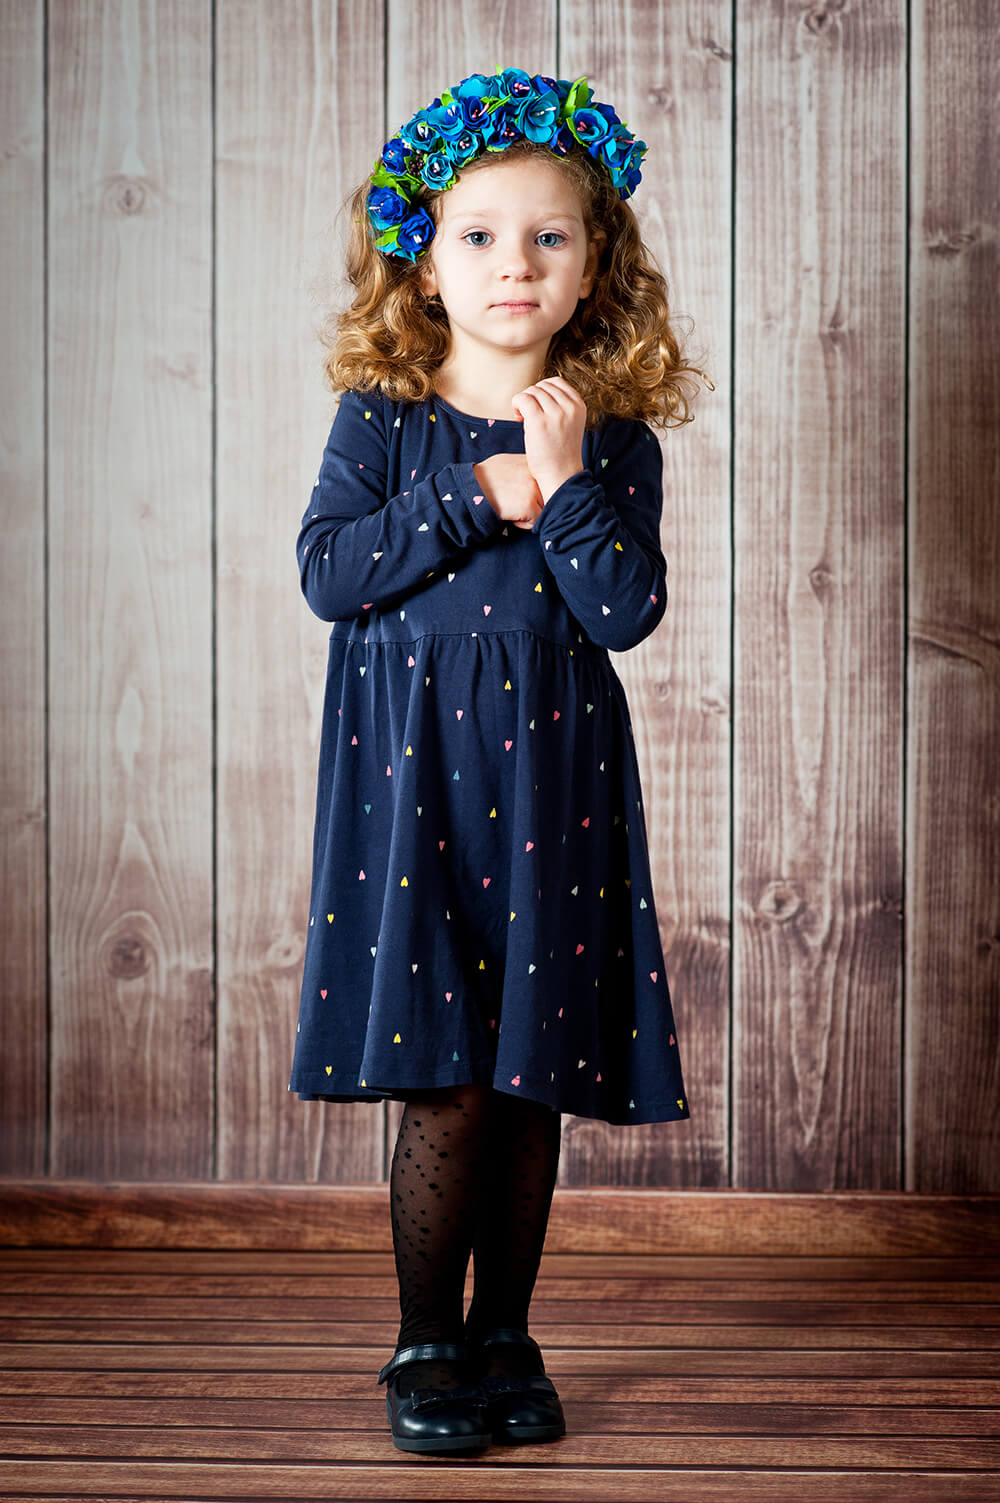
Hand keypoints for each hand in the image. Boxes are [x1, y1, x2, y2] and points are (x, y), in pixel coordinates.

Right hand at [472, 453, 543, 529]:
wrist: (470, 487)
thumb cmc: (484, 478)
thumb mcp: (507, 464)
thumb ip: (524, 470)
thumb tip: (533, 477)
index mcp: (533, 462)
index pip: (547, 483)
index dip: (536, 493)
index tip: (523, 496)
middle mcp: (536, 473)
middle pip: (547, 497)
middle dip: (534, 504)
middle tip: (515, 502)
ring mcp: (534, 488)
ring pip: (543, 510)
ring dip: (529, 514)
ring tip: (511, 507)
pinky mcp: (528, 504)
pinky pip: (535, 521)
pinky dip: (521, 523)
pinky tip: (509, 514)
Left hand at [510, 377, 585, 501]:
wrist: (561, 476)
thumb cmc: (561, 453)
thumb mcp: (569, 424)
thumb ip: (561, 406)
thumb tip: (537, 391)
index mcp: (579, 405)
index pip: (556, 382)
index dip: (542, 391)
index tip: (539, 407)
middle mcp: (569, 407)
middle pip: (542, 386)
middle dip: (532, 397)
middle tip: (529, 416)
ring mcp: (555, 413)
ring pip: (531, 391)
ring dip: (523, 402)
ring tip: (524, 419)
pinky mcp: (539, 421)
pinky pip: (522, 398)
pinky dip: (516, 404)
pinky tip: (518, 418)